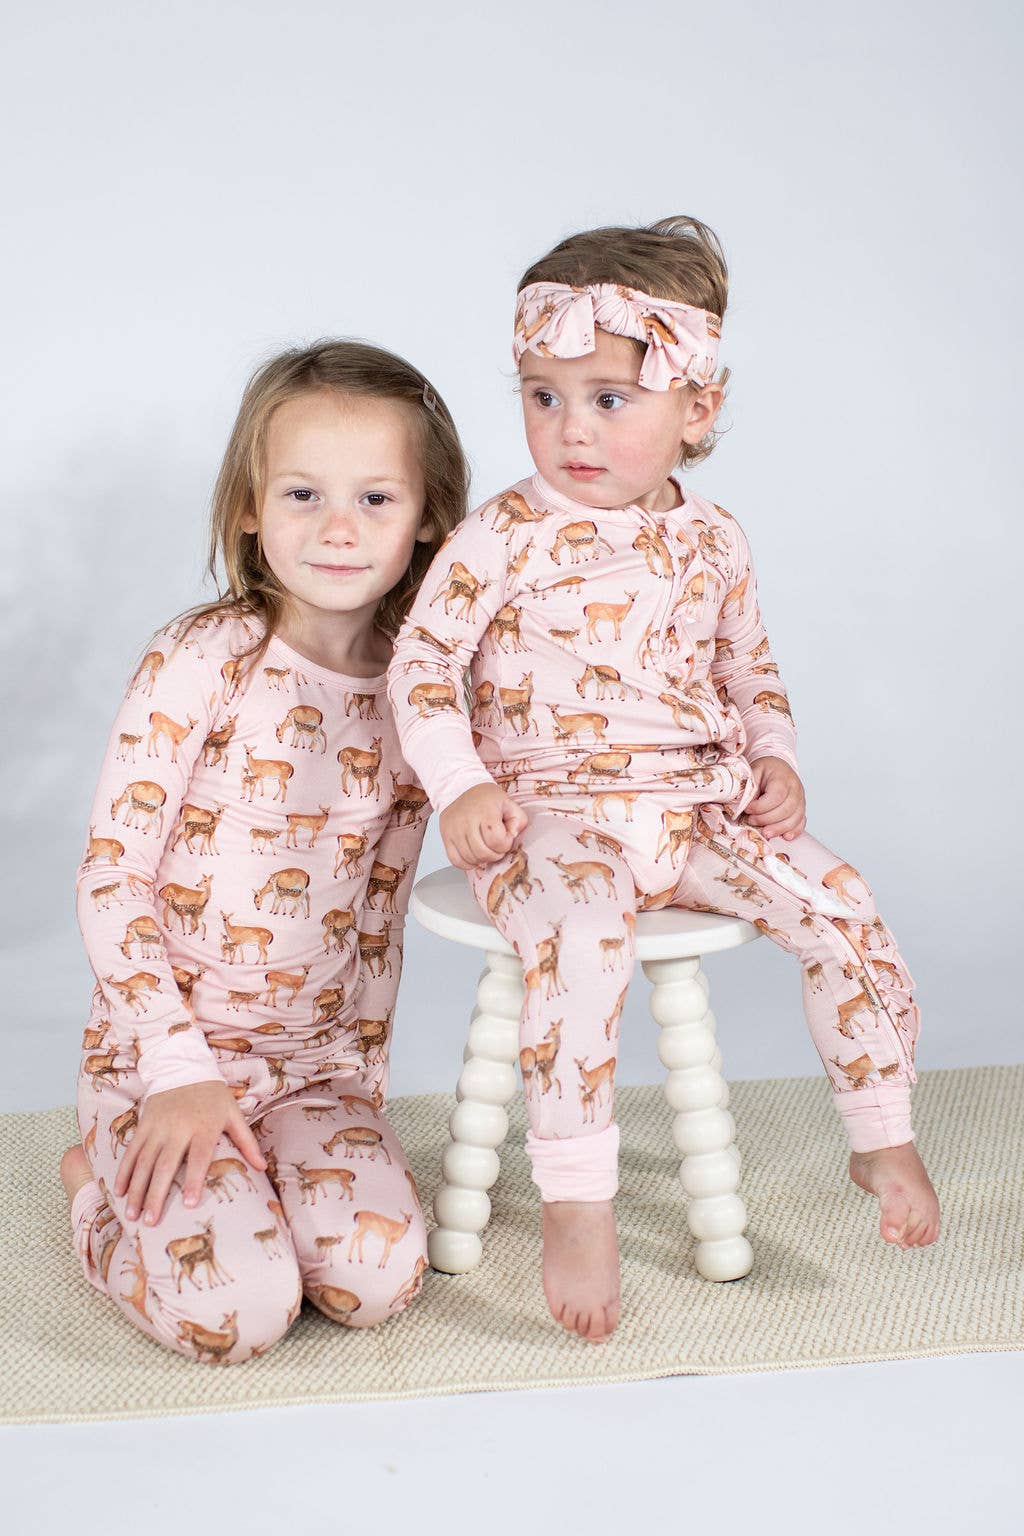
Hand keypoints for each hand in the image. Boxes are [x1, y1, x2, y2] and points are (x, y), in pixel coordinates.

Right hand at [113, 1078, 266, 1226]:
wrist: (184, 1067)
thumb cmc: (212, 1096)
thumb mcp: (233, 1113)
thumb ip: (246, 1141)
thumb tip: (261, 1167)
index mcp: (204, 1126)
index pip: (199, 1157)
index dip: (194, 1181)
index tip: (188, 1204)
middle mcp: (178, 1128)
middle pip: (165, 1165)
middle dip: (156, 1195)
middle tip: (150, 1222)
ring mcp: (158, 1126)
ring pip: (143, 1162)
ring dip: (136, 1189)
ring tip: (132, 1215)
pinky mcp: (143, 1124)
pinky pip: (131, 1151)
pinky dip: (124, 1171)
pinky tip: (119, 1191)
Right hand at [440, 783, 528, 869]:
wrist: (461, 789)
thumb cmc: (486, 799)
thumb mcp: (509, 804)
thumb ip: (518, 821)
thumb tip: (512, 836)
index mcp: (485, 812)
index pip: (497, 840)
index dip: (505, 844)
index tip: (505, 838)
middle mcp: (467, 821)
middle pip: (483, 853)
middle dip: (495, 855)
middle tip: (497, 847)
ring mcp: (454, 830)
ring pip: (470, 859)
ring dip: (482, 860)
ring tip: (486, 849)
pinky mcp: (446, 837)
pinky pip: (456, 860)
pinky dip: (467, 864)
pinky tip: (474, 856)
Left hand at [742, 756, 806, 840]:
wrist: (779, 768)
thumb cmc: (765, 771)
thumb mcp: (754, 771)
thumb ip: (751, 786)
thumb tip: (746, 804)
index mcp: (782, 777)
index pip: (776, 795)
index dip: (761, 806)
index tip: (747, 809)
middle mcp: (795, 789)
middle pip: (786, 809)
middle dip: (767, 819)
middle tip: (751, 821)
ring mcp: (801, 799)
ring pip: (795, 818)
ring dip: (779, 828)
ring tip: (765, 833)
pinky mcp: (801, 808)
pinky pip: (802, 822)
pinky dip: (794, 831)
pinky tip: (785, 836)